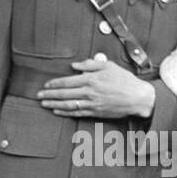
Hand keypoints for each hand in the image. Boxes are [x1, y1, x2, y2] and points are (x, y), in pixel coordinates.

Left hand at [37, 54, 154, 118]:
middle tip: (38, 95)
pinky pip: (77, 113)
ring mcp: (92, 104)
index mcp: (92, 79)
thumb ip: (90, 64)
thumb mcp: (108, 66)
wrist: (138, 98)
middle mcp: (90, 93)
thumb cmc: (124, 80)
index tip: (46, 84)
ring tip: (44, 104)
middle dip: (50, 95)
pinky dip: (65, 112)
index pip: (68, 82)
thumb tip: (74, 66)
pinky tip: (57, 111)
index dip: (55, 83)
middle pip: (65, 94)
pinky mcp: (96, 113)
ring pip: (68, 105)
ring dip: (54, 105)